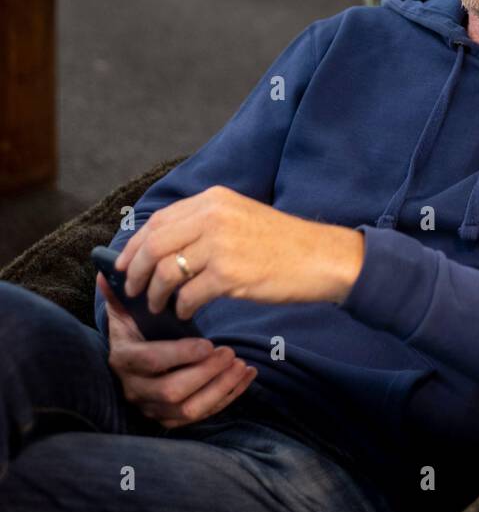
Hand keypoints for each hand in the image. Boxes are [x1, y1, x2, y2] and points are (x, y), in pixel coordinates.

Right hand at [97, 272, 257, 428]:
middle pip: (172, 391)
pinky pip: (202, 415)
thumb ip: (119, 292)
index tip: (207, 343)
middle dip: (205, 373)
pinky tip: (245, 376)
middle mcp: (135, 388)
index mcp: (124, 359)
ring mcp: (153, 407)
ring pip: (189, 409)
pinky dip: (227, 397)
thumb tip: (105, 272)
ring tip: (240, 365)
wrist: (135, 354)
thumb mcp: (126, 308)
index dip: (180, 354)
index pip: (151, 362)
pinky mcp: (171, 418)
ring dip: (219, 388)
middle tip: (229, 353)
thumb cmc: (137, 325)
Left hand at [115, 186, 364, 320]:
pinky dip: (181, 308)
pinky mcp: (229, 274)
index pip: (159, 220)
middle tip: (132, 290)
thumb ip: (204, 223)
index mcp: (214, 199)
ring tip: (158, 305)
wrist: (321, 257)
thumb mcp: (240, 216)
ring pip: (165, 272)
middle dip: (134, 271)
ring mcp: (221, 245)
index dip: (135, 245)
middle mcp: (214, 216)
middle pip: (154, 245)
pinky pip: (188, 295)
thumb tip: (160, 246)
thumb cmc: (282, 243)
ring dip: (155, 294)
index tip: (124, 264)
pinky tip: (186, 312)